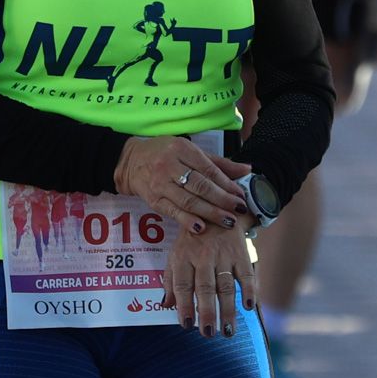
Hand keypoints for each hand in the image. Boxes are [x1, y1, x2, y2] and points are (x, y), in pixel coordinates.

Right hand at [113, 135, 252, 237]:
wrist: (130, 162)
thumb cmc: (164, 154)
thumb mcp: (189, 150)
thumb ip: (217, 163)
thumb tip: (246, 169)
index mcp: (181, 150)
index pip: (208, 169)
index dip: (226, 184)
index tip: (241, 195)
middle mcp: (169, 165)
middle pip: (200, 186)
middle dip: (222, 200)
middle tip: (239, 210)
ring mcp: (160, 184)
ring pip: (188, 201)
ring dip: (210, 213)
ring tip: (227, 221)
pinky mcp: (153, 200)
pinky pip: (173, 211)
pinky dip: (187, 220)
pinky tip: (201, 227)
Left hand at [165, 212, 258, 337]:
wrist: (215, 209)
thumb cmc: (191, 239)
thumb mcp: (176, 254)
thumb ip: (170, 280)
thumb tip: (165, 306)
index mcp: (183, 257)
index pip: (182, 284)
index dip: (184, 305)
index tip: (186, 325)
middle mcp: (202, 256)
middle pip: (204, 288)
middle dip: (206, 312)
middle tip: (208, 333)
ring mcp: (223, 255)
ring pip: (225, 285)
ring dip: (227, 310)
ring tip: (227, 331)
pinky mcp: (240, 253)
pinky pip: (246, 273)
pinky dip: (248, 290)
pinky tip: (248, 306)